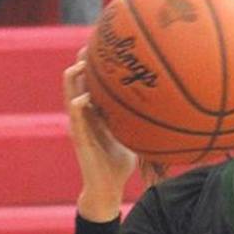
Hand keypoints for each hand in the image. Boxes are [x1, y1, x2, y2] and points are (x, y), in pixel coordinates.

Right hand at [63, 49, 136, 220]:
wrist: (107, 188)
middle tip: (89, 44)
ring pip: (69, 94)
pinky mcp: (79, 139)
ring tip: (81, 64)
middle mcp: (84, 115)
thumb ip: (141, 122)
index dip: (94, 64)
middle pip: (77, 82)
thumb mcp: (133, 136)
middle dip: (81, 62)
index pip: (91, 82)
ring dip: (73, 78)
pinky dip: (78, 106)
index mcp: (95, 113)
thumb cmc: (119, 163)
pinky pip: (75, 118)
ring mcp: (79, 125)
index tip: (104, 45)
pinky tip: (85, 99)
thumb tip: (165, 111)